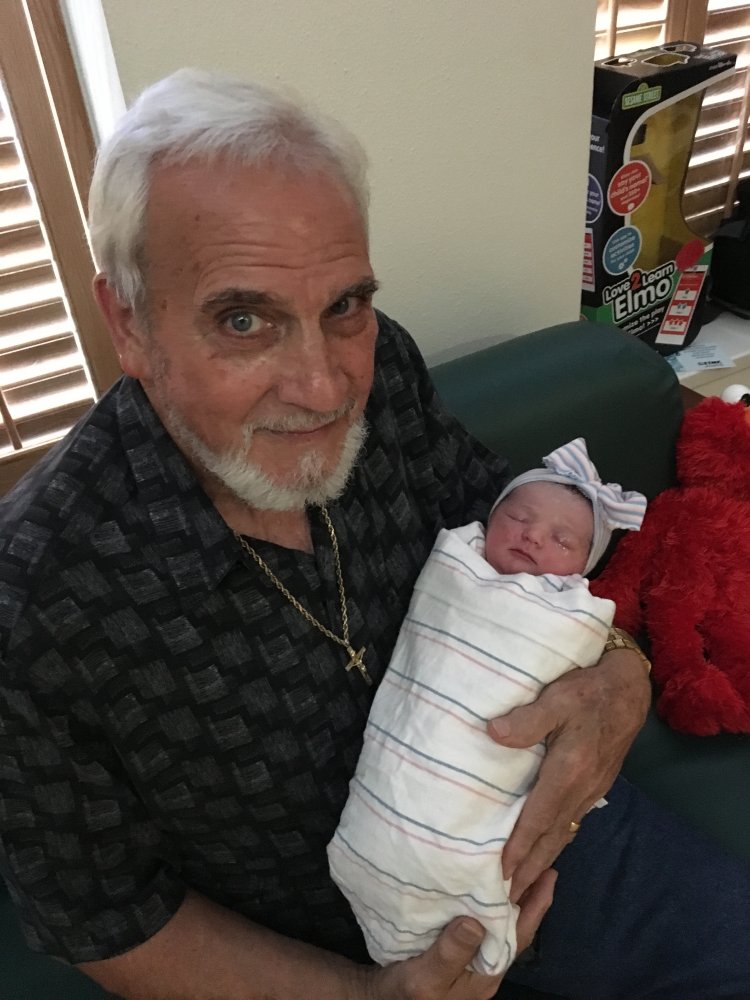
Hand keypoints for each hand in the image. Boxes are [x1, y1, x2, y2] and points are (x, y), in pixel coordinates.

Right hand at [363, 870, 555, 999]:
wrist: (379, 998)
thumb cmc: (406, 995)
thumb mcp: (427, 979)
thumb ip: (451, 953)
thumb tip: (476, 920)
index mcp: (486, 972)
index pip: (519, 934)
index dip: (536, 905)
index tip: (548, 874)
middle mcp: (485, 962)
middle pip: (514, 924)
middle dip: (528, 893)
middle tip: (540, 859)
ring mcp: (470, 954)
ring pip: (498, 920)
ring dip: (509, 893)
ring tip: (519, 863)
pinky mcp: (454, 944)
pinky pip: (479, 917)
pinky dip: (486, 897)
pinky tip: (482, 881)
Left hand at [489, 648, 650, 902]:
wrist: (629, 687)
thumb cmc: (589, 689)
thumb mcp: (558, 696)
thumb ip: (528, 718)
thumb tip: (493, 733)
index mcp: (569, 770)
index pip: (538, 817)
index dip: (519, 846)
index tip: (500, 872)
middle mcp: (582, 788)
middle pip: (552, 836)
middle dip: (529, 868)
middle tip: (506, 897)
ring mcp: (592, 790)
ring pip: (563, 832)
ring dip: (542, 860)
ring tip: (521, 884)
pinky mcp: (596, 785)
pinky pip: (573, 822)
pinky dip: (556, 842)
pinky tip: (545, 849)